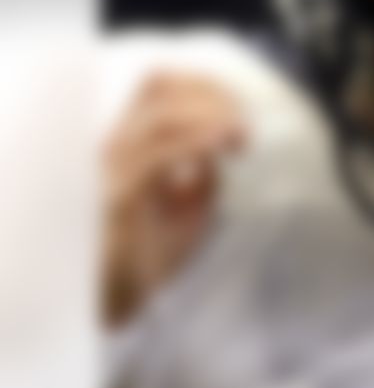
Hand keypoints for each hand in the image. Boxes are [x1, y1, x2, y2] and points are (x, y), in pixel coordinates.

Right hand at [102, 71, 244, 328]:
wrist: (119, 303)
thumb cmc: (151, 257)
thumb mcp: (191, 209)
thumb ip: (205, 176)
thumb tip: (221, 150)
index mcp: (131, 143)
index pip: (161, 84)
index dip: (206, 86)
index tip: (241, 111)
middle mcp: (117, 146)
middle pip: (161, 86)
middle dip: (212, 95)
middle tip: (245, 126)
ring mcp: (115, 168)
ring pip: (161, 114)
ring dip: (209, 117)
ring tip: (240, 138)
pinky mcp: (120, 196)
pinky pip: (158, 155)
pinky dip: (196, 143)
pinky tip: (221, 147)